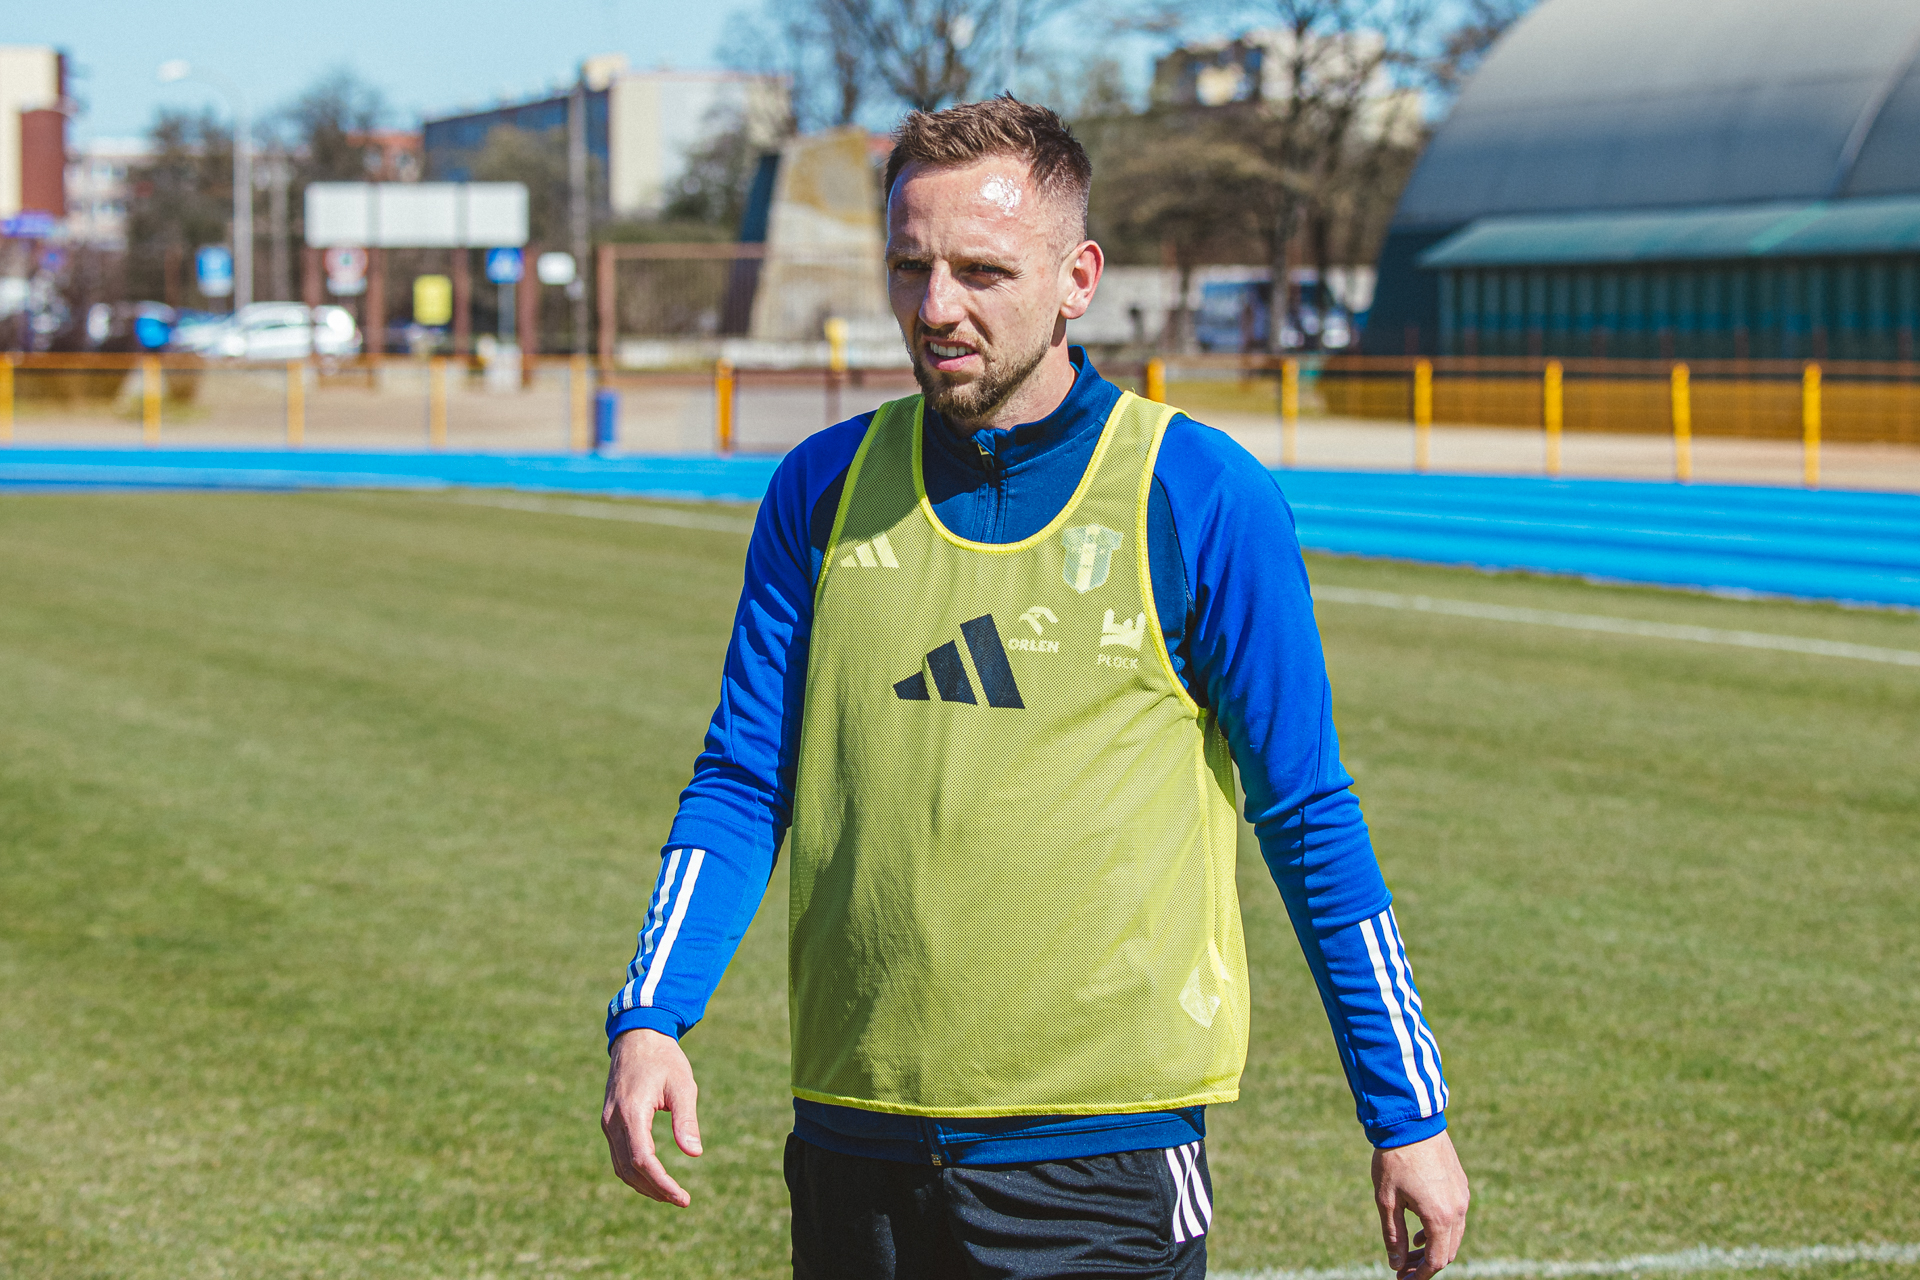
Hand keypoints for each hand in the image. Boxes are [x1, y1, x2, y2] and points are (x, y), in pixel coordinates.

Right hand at [602, 1028, 702, 1206]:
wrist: (637, 1036)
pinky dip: (635, 1171)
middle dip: (655, 1189)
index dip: (662, 1183)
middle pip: (629, 1169)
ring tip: (670, 1194)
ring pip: (620, 1166)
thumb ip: (686, 1120)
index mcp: (631, 1112)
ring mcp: (607, 1122)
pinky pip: (618, 1155)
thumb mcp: (682, 1085)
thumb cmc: (664, 1058)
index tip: (683, 1198)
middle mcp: (613, 1121)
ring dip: (644, 1185)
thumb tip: (695, 1154)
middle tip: (681, 1199)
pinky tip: (654, 1176)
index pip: (643, 1160)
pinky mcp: (609, 1121)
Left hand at [1372, 1131, 1469, 1279]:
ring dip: (1433, 1246)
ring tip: (1410, 1249)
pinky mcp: (1460, 1184)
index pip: (1435, 1261)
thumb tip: (1397, 1263)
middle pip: (1447, 1251)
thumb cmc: (1395, 1160)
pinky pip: (1455, 1217)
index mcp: (1439, 1217)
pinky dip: (1440, 1229)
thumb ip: (1394, 1235)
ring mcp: (1462, 1196)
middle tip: (1403, 1267)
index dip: (1420, 1275)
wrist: (1411, 1122)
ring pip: (1453, 1235)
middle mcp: (1457, 1210)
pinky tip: (1420, 1228)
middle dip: (1426, 1263)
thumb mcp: (1387, 1201)